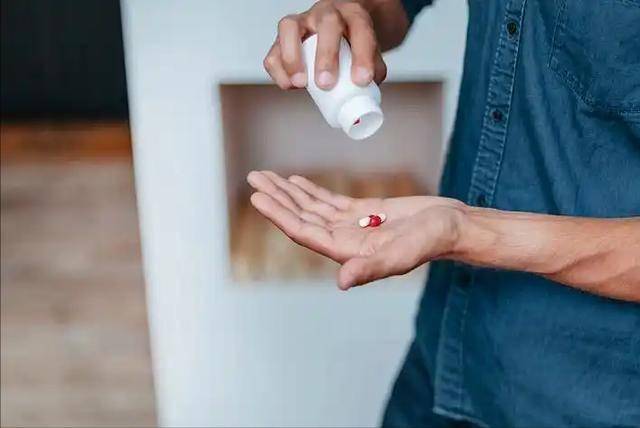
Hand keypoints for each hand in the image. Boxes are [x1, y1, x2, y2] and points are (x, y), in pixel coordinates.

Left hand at [247, 171, 466, 288]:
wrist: (454, 226)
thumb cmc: (433, 240)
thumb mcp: (404, 253)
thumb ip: (372, 268)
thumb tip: (341, 282)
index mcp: (348, 251)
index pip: (304, 232)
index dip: (280, 215)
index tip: (258, 198)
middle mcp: (345, 239)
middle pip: (302, 217)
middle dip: (277, 198)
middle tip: (254, 178)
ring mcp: (353, 225)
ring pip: (313, 207)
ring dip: (289, 191)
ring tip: (266, 176)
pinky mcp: (364, 210)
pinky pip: (330, 200)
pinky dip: (311, 190)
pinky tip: (296, 181)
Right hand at [264, 0, 386, 89]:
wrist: (339, 30)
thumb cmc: (353, 43)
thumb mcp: (371, 53)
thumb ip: (373, 70)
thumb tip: (366, 92)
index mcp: (353, 15)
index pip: (361, 29)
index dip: (362, 55)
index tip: (362, 81)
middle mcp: (326, 13)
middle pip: (327, 23)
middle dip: (325, 55)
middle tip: (326, 83)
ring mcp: (302, 22)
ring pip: (290, 27)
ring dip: (292, 57)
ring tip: (300, 84)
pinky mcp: (283, 38)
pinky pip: (273, 50)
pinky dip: (278, 69)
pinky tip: (288, 85)